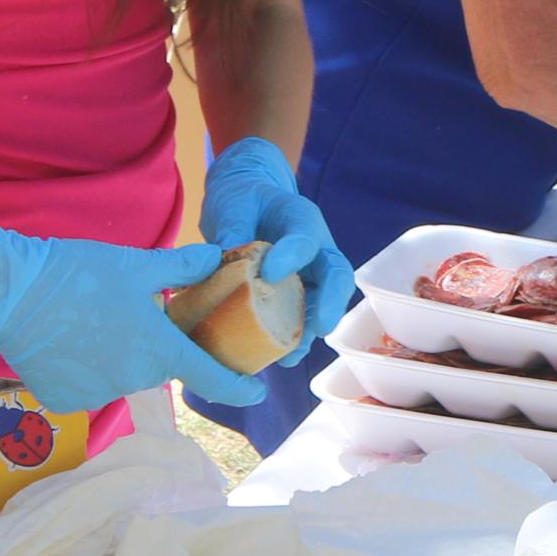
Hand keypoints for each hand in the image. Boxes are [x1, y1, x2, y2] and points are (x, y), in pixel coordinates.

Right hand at [0, 225, 265, 410]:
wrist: (11, 292)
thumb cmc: (80, 272)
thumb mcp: (139, 264)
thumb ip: (183, 267)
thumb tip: (218, 257)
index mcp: (159, 349)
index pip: (211, 377)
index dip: (238, 388)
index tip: (258, 394)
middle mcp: (133, 380)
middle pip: (160, 368)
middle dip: (157, 347)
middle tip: (136, 314)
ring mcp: (98, 394)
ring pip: (123, 375)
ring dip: (121, 356)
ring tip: (96, 321)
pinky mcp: (67, 400)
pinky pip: (90, 385)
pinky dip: (89, 367)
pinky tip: (72, 340)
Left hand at [197, 138, 353, 346]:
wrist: (246, 199)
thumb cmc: (242, 197)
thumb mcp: (232, 205)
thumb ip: (231, 231)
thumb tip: (220, 266)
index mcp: (300, 218)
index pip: (305, 237)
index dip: (292, 255)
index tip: (270, 272)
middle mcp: (315, 247)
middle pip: (335, 275)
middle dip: (331, 303)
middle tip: (319, 327)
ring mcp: (310, 272)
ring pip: (323, 303)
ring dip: (308, 330)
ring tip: (290, 355)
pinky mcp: (297, 292)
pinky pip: (301, 316)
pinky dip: (291, 337)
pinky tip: (275, 358)